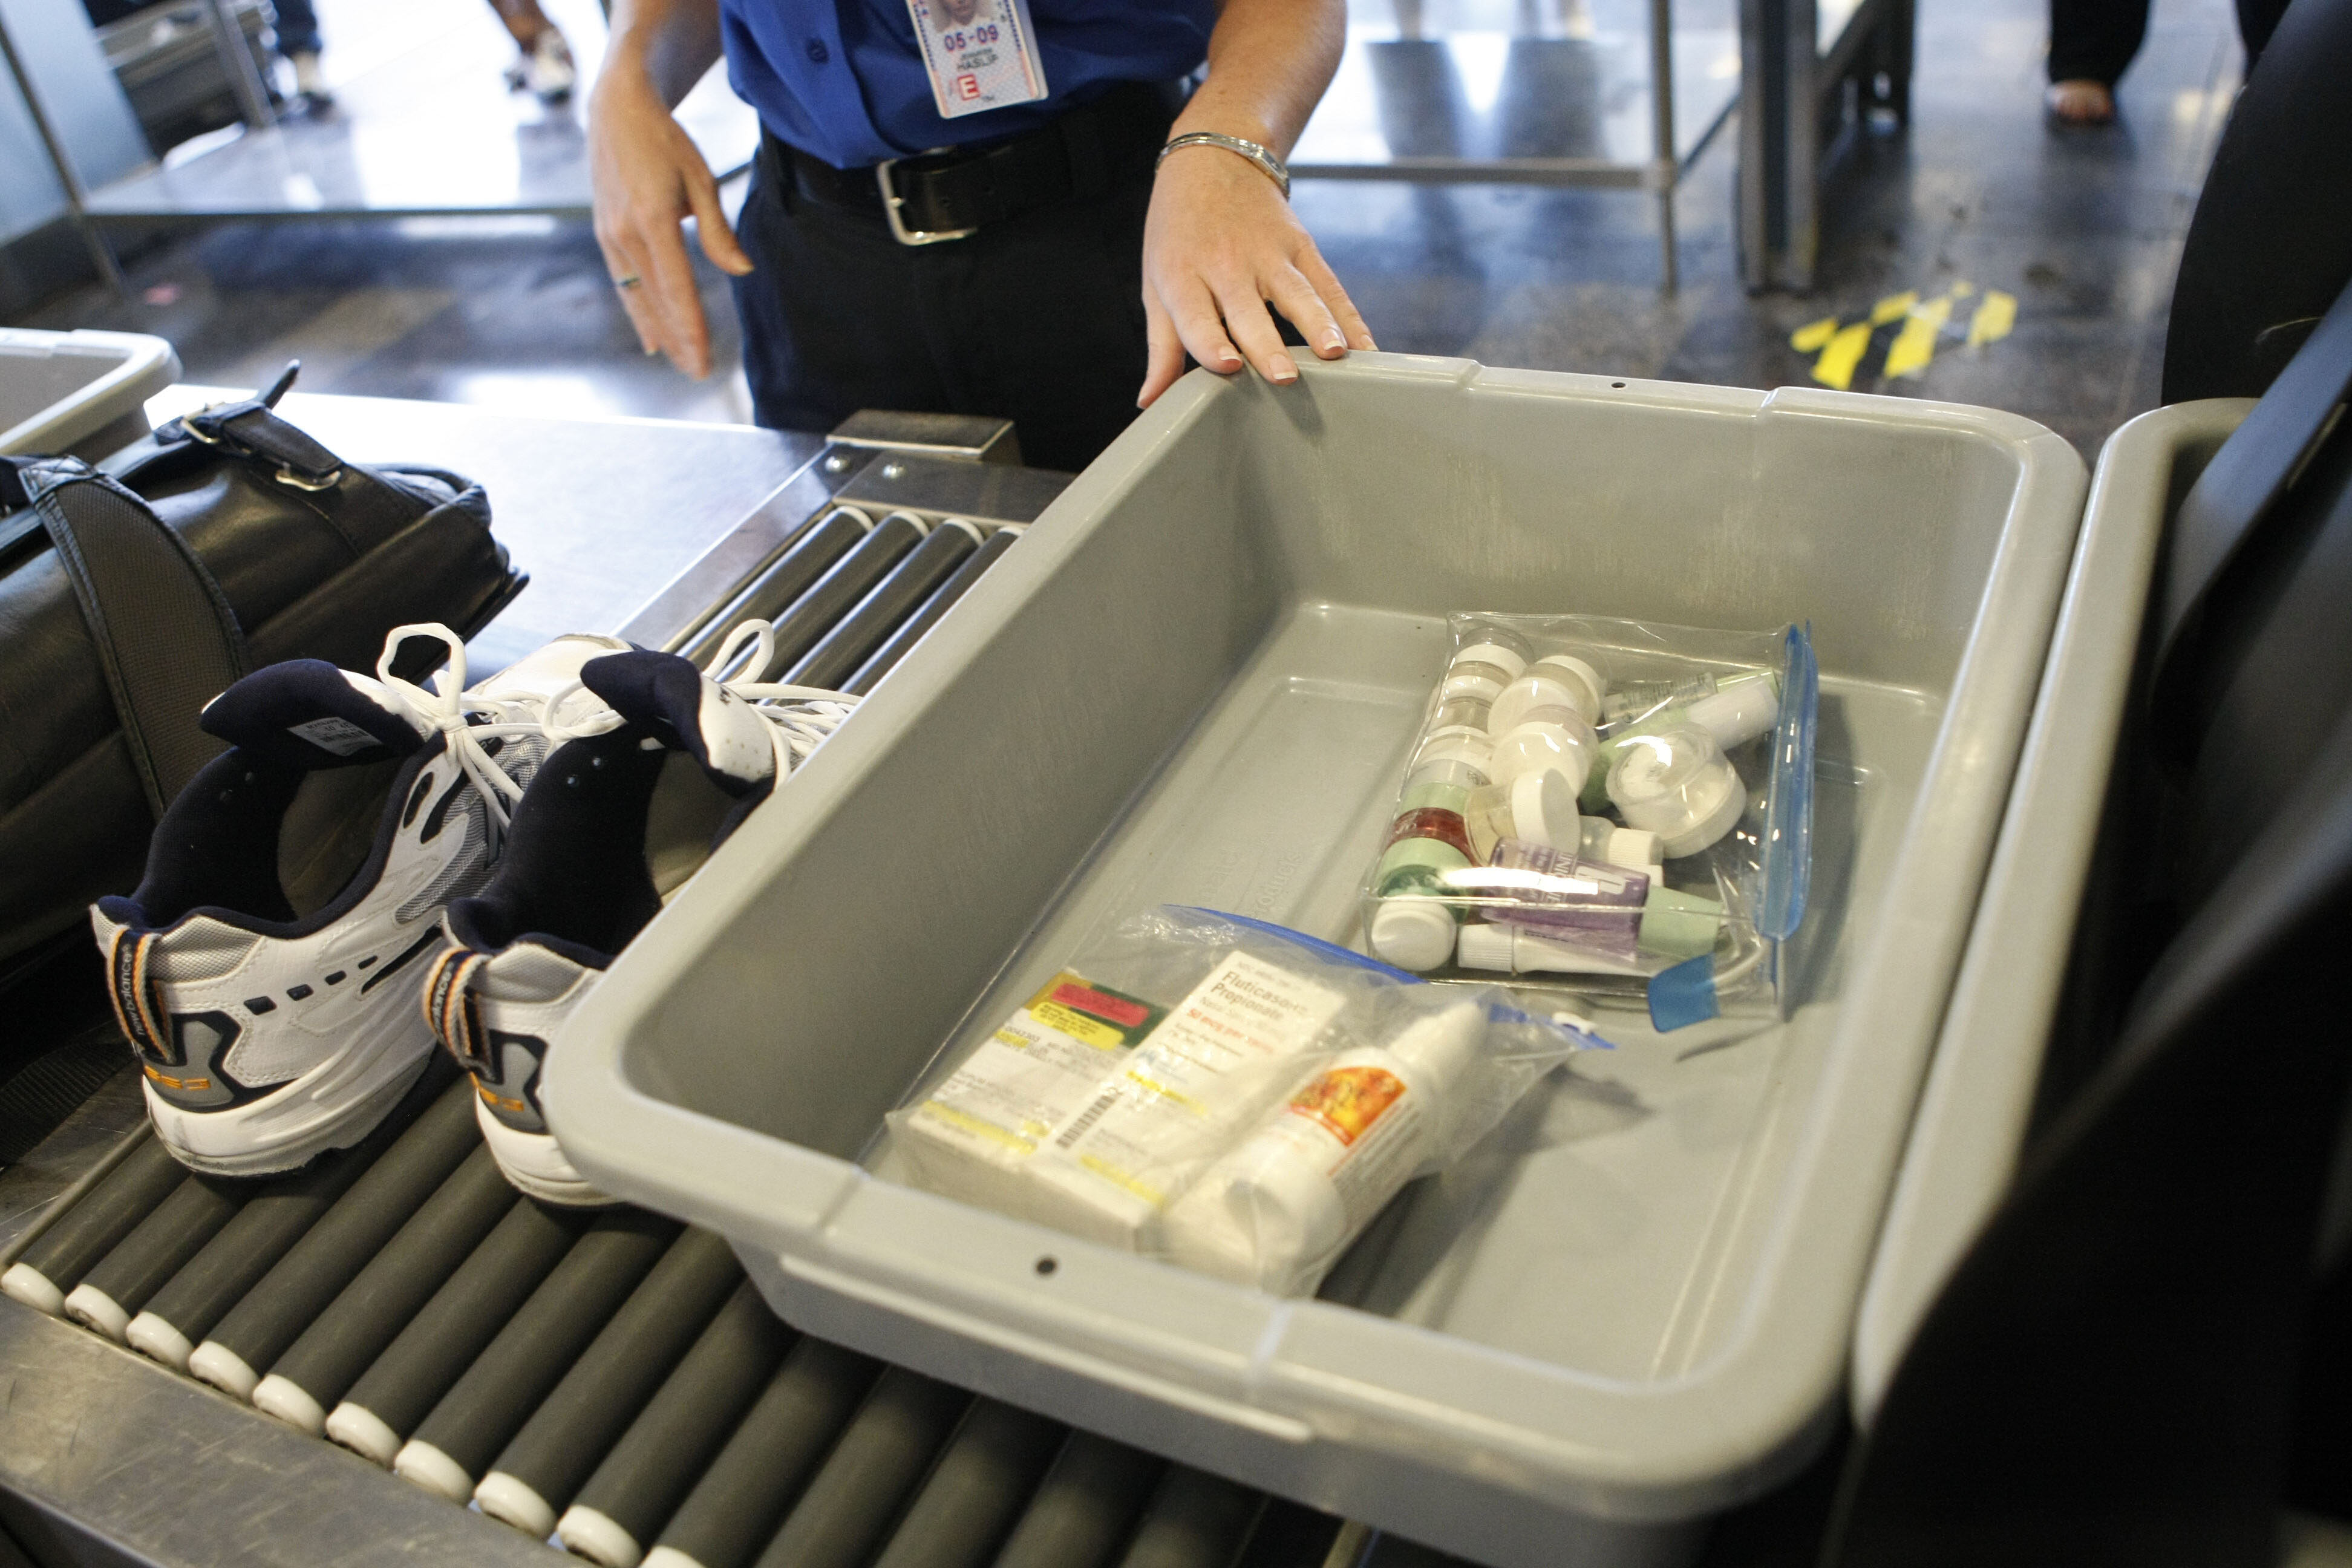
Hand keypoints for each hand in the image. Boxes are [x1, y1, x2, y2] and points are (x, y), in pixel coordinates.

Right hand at [588, 61, 752, 377]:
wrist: (616, 110)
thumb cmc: (666, 141)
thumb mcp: (700, 179)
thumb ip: (718, 230)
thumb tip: (742, 270)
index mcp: (652, 219)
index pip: (677, 288)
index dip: (691, 328)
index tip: (704, 359)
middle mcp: (624, 233)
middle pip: (656, 301)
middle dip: (679, 340)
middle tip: (699, 373)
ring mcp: (609, 235)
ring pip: (637, 297)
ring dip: (659, 333)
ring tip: (678, 362)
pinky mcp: (605, 234)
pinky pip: (624, 283)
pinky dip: (639, 312)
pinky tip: (651, 338)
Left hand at [1139, 145, 1373, 407]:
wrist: (1214, 159)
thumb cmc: (1179, 234)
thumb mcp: (1157, 284)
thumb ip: (1162, 347)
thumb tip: (1151, 401)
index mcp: (1183, 276)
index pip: (1195, 315)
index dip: (1209, 341)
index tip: (1228, 365)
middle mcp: (1227, 265)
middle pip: (1249, 310)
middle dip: (1267, 344)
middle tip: (1285, 376)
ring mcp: (1270, 254)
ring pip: (1298, 294)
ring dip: (1319, 324)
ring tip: (1336, 354)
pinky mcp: (1301, 246)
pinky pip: (1330, 286)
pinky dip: (1349, 318)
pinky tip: (1365, 348)